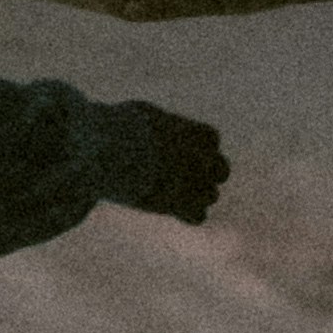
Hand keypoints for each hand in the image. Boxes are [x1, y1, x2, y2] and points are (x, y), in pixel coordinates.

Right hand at [95, 101, 229, 222]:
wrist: (110, 151)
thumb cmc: (117, 128)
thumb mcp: (140, 116)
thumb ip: (159, 126)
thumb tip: (156, 132)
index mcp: (191, 131)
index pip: (211, 140)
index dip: (200, 148)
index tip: (181, 152)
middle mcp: (200, 156)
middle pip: (222, 170)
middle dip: (208, 174)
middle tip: (185, 177)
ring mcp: (193, 181)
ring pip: (211, 195)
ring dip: (196, 196)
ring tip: (169, 194)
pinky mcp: (179, 204)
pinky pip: (198, 216)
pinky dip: (187, 214)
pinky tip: (171, 208)